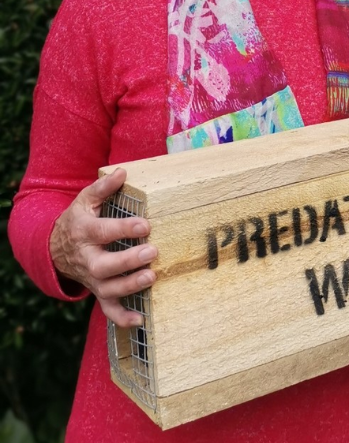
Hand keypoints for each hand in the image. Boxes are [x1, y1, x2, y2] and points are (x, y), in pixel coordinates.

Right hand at [49, 168, 155, 327]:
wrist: (55, 248)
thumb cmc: (80, 220)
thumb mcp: (86, 201)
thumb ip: (104, 187)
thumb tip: (123, 171)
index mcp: (84, 233)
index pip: (103, 231)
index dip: (123, 229)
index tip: (145, 224)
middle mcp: (87, 258)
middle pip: (104, 265)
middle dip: (128, 260)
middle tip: (152, 251)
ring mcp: (93, 278)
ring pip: (108, 288)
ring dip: (130, 285)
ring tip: (151, 277)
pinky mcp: (99, 291)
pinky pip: (108, 308)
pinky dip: (122, 317)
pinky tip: (141, 319)